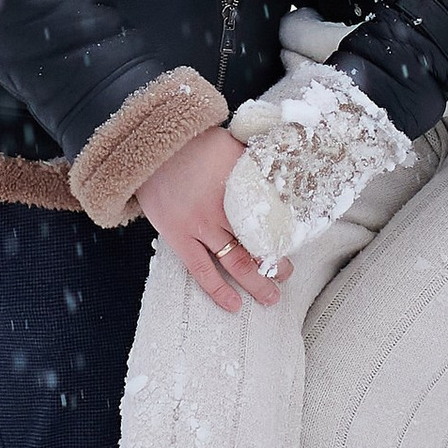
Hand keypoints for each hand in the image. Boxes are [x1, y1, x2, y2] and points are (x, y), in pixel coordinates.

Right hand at [136, 123, 282, 309]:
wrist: (150, 147)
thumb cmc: (193, 144)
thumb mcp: (232, 146)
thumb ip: (255, 163)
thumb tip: (284, 169)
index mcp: (239, 185)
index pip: (271, 216)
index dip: (286, 235)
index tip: (296, 245)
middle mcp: (222, 208)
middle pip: (258, 243)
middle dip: (275, 264)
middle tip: (286, 276)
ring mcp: (199, 225)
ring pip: (235, 260)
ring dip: (256, 281)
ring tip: (271, 296)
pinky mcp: (178, 236)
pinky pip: (201, 269)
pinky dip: (217, 289)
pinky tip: (232, 304)